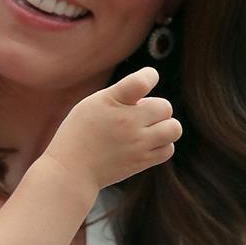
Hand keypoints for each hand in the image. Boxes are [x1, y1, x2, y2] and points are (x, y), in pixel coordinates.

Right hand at [43, 67, 180, 188]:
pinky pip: (168, 149)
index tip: (148, 78)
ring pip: (173, 128)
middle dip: (156, 108)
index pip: (142, 81)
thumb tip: (150, 99)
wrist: (72, 168)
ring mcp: (137, 143)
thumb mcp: (93, 104)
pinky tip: (146, 143)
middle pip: (165, 106)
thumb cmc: (80, 132)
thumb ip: (121, 94)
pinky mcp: (141, 161)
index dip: (150, 75)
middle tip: (138, 114)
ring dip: (165, 126)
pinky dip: (162, 144)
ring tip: (147, 129)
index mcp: (111, 101)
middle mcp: (127, 122)